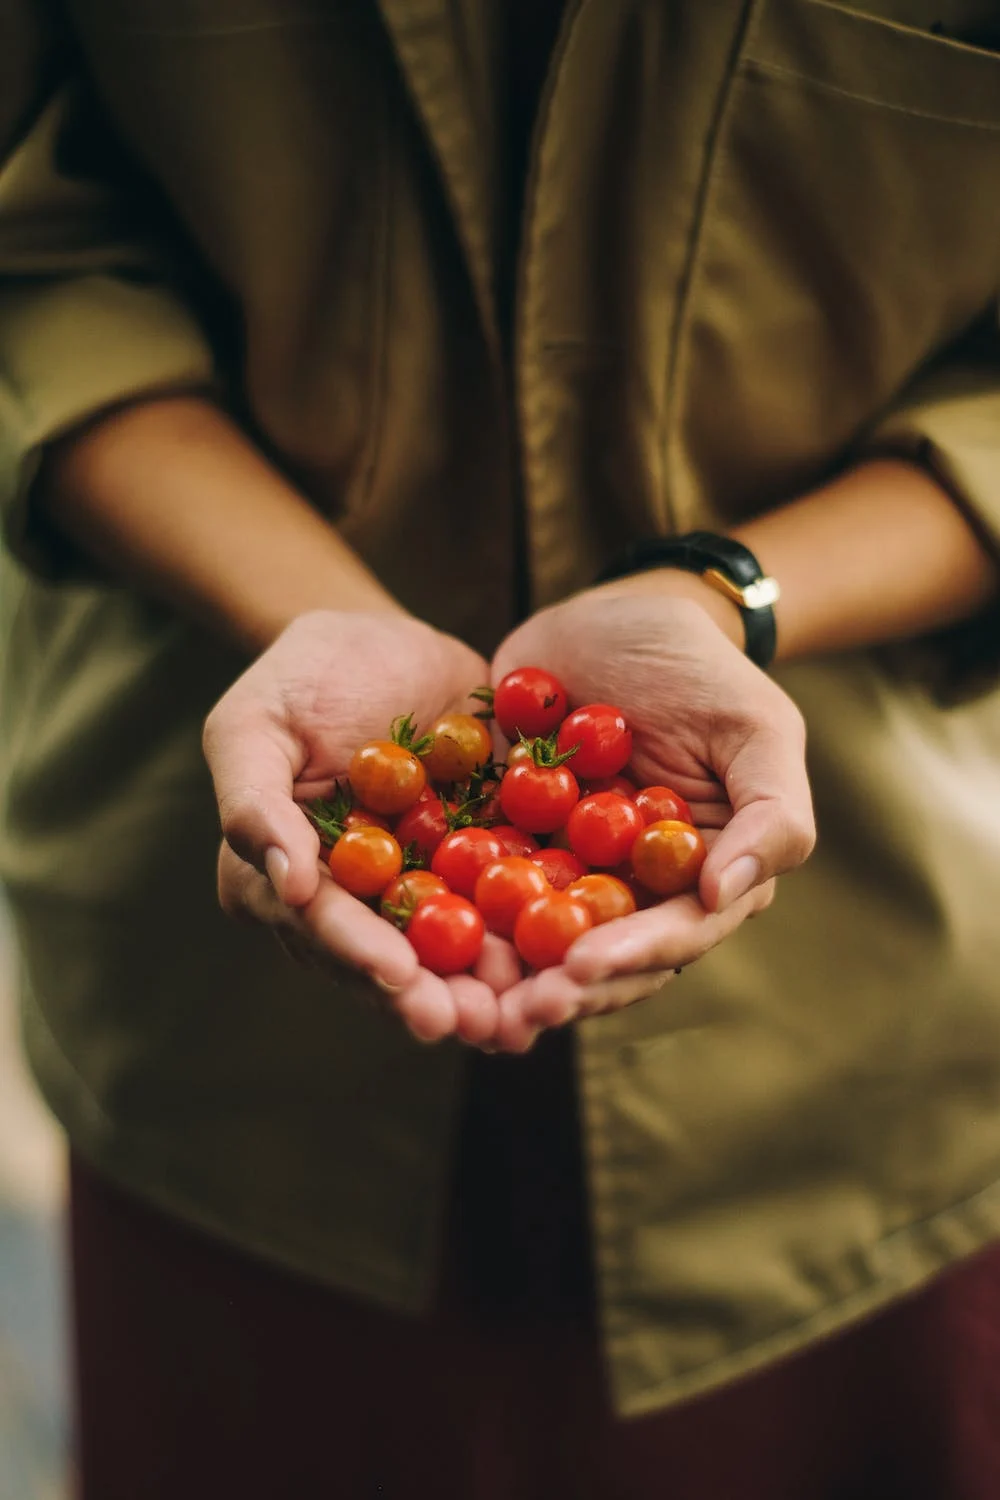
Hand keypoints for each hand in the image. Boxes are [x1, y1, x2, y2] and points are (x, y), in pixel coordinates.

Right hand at [203, 609, 504, 1045]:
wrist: (386, 641)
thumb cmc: (302, 676)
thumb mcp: (253, 723)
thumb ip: (254, 801)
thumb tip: (286, 885)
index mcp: (287, 879)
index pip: (321, 926)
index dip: (359, 954)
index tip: (399, 976)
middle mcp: (353, 903)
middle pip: (389, 961)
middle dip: (431, 997)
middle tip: (471, 1022)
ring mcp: (418, 890)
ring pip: (451, 953)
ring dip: (487, 988)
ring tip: (525, 1012)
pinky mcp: (476, 868)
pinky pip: (506, 907)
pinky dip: (536, 935)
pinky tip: (572, 957)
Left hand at [488, 578, 815, 1048]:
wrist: (614, 613)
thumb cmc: (700, 669)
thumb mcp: (757, 728)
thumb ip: (770, 815)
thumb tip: (723, 895)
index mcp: (701, 877)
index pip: (671, 935)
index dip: (628, 959)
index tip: (580, 969)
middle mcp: (632, 889)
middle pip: (596, 958)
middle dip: (555, 990)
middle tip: (510, 1012)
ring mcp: (565, 869)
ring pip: (532, 940)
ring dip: (499, 976)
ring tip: (460, 1000)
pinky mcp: (505, 840)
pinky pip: (474, 885)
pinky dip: (450, 912)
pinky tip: (415, 931)